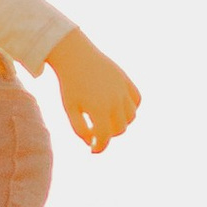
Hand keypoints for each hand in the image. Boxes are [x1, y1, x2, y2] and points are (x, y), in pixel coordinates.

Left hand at [52, 30, 139, 154]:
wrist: (75, 55)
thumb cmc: (69, 84)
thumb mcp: (69, 109)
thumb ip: (80, 129)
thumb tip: (93, 142)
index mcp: (99, 109)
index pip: (105, 138)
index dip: (99, 147)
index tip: (93, 150)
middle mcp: (115, 101)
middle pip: (120, 129)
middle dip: (109, 135)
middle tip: (96, 132)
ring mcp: (123, 89)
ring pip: (131, 117)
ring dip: (121, 123)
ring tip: (107, 120)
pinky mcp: (126, 80)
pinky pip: (137, 100)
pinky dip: (132, 108)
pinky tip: (119, 108)